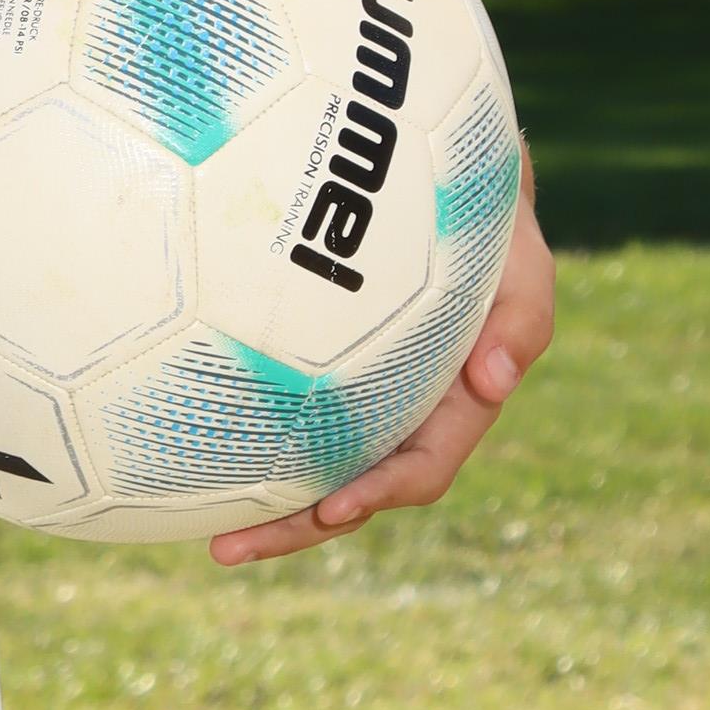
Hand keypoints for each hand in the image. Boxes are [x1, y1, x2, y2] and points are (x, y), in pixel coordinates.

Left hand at [210, 148, 554, 565]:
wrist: (437, 161)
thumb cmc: (485, 210)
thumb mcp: (522, 252)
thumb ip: (525, 309)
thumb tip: (496, 381)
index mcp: (456, 400)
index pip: (421, 467)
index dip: (379, 494)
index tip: (330, 509)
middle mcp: (405, 410)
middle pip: (352, 489)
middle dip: (295, 528)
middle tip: (226, 548)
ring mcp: (359, 393)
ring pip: (311, 463)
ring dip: (263, 505)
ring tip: (200, 531)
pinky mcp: (312, 364)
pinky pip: (278, 410)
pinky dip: (243, 437)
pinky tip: (184, 447)